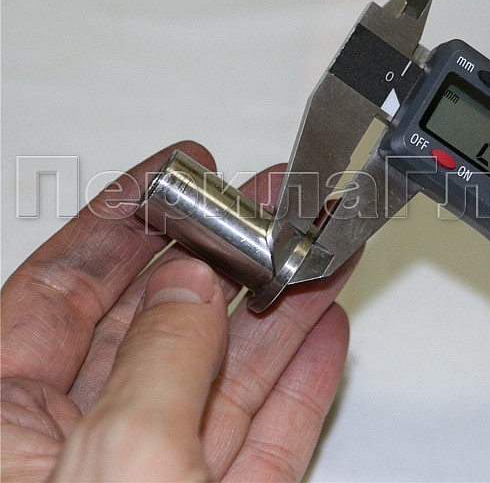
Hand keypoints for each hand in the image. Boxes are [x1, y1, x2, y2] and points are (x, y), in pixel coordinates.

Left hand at [1, 143, 358, 481]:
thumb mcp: (124, 456)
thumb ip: (161, 360)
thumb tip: (191, 288)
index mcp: (6, 428)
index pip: (60, 292)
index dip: (122, 223)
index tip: (173, 172)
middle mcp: (75, 449)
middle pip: (156, 323)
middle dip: (223, 255)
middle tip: (267, 205)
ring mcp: (158, 480)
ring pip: (222, 376)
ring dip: (280, 309)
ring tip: (319, 251)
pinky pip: (263, 435)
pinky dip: (299, 386)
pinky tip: (323, 335)